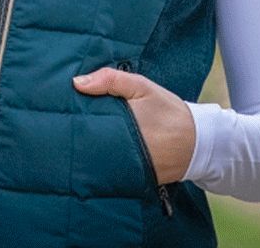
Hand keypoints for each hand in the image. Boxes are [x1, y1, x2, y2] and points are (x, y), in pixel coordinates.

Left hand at [72, 67, 194, 183]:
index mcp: (124, 127)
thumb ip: (110, 80)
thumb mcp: (142, 87)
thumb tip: (76, 83)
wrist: (201, 141)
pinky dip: (104, 159)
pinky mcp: (136, 178)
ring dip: (88, 147)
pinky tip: (94, 150)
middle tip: (60, 124)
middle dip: (76, 134)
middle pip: (89, 144)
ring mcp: (130, 168)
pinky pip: (113, 169)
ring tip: (72, 137)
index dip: (72, 118)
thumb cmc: (167, 110)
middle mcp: (125, 152)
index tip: (57, 109)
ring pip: (98, 158)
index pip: (87, 125)